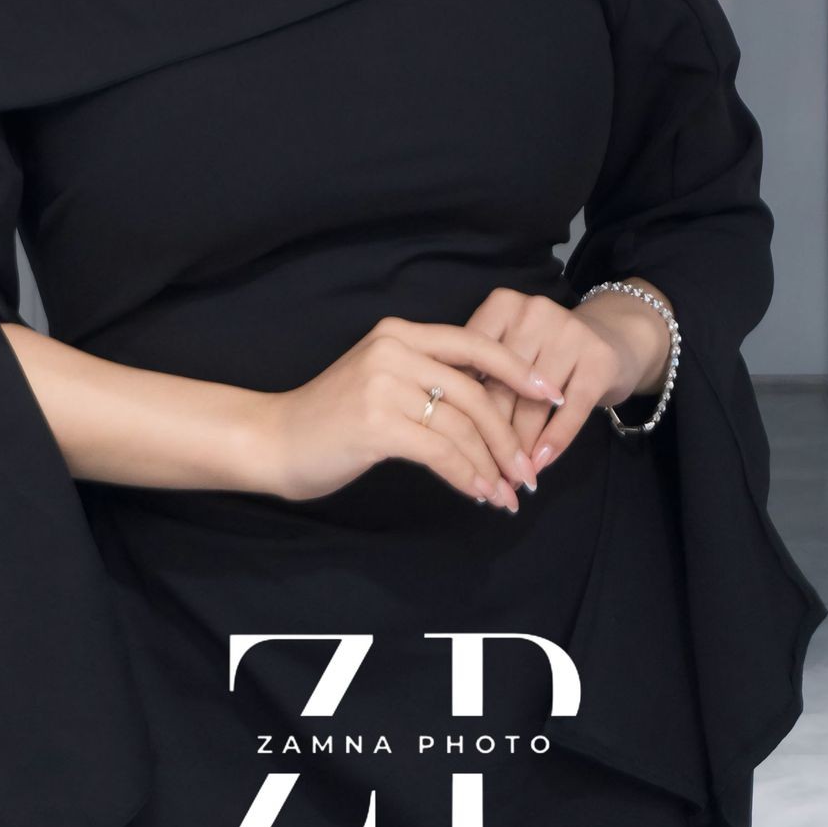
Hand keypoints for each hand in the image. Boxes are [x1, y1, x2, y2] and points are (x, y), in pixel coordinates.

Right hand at [260, 315, 565, 508]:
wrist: (275, 440)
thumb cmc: (332, 418)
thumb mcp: (381, 381)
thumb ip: (426, 380)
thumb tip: (489, 406)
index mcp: (400, 333)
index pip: (475, 344)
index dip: (518, 370)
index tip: (552, 395)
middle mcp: (395, 350)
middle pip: (476, 392)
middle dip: (510, 437)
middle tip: (528, 472)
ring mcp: (384, 384)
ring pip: (462, 426)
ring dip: (491, 466)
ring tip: (506, 493)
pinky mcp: (377, 423)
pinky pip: (441, 452)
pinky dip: (467, 475)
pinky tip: (478, 493)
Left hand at [462, 285, 672, 474]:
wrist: (616, 336)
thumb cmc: (548, 349)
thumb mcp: (512, 346)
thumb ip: (481, 371)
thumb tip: (452, 428)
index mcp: (502, 306)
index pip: (472, 364)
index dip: (463, 410)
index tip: (456, 447)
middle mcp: (534, 312)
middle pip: (501, 387)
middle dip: (491, 436)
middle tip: (483, 472)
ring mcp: (569, 332)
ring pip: (533, 403)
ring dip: (521, 447)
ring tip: (510, 476)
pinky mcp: (599, 359)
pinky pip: (571, 410)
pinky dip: (554, 441)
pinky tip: (542, 463)